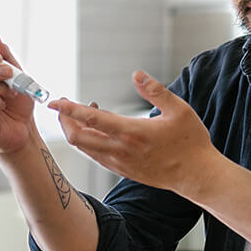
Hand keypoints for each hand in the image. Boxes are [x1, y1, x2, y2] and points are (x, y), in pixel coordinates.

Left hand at [49, 71, 218, 195]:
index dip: (69, 109)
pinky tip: (98, 130)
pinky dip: (89, 142)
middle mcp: (120, 150)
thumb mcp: (179, 110)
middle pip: (78, 138)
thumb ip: (155, 91)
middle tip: (65, 106)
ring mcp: (120, 163)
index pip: (91, 119)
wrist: (196, 175)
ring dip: (77, 131)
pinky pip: (96, 156)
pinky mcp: (122, 170)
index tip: (54, 101)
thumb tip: (136, 74)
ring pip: (85, 148)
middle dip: (65, 121)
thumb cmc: (190, 142)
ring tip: (86, 113)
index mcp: (131, 133)